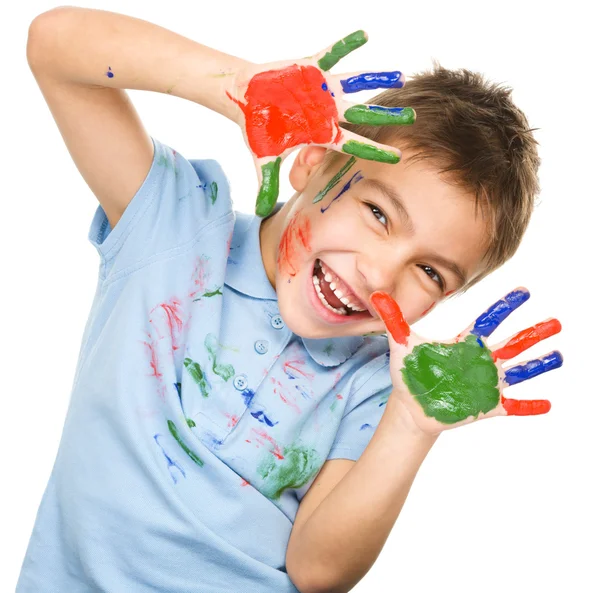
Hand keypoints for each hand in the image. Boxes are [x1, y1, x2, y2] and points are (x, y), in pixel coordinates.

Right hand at [226, 31, 415, 216]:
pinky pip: (332, 53)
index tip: (397, 157)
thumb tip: (262, 211)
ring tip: (401, 76)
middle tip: (412, 117)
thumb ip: (267, 184)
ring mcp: (322, 90)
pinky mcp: (311, 67)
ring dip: (377, 79)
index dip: (374, 151)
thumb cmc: (259, 128)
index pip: (352, 144)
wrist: (247, 98)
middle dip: (385, 117)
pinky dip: (346, 44)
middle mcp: (327, 111)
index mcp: (320, 133)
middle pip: (362, 116)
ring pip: (355, 85)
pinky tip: (365, 35)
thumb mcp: (263, 158)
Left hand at [370, 288, 562, 435]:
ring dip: (539, 364)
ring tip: (558, 356)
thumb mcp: (401, 345)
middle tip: (555, 322)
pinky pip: (514, 406)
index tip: (523, 290)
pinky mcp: (488, 405)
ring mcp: (487, 382)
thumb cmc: (409, 373)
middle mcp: (481, 360)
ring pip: (519, 371)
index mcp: (465, 343)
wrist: (410, 407)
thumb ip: (393, 320)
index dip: (505, 306)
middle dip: (534, 332)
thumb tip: (376, 294)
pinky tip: (547, 404)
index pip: (488, 320)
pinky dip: (529, 406)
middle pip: (513, 343)